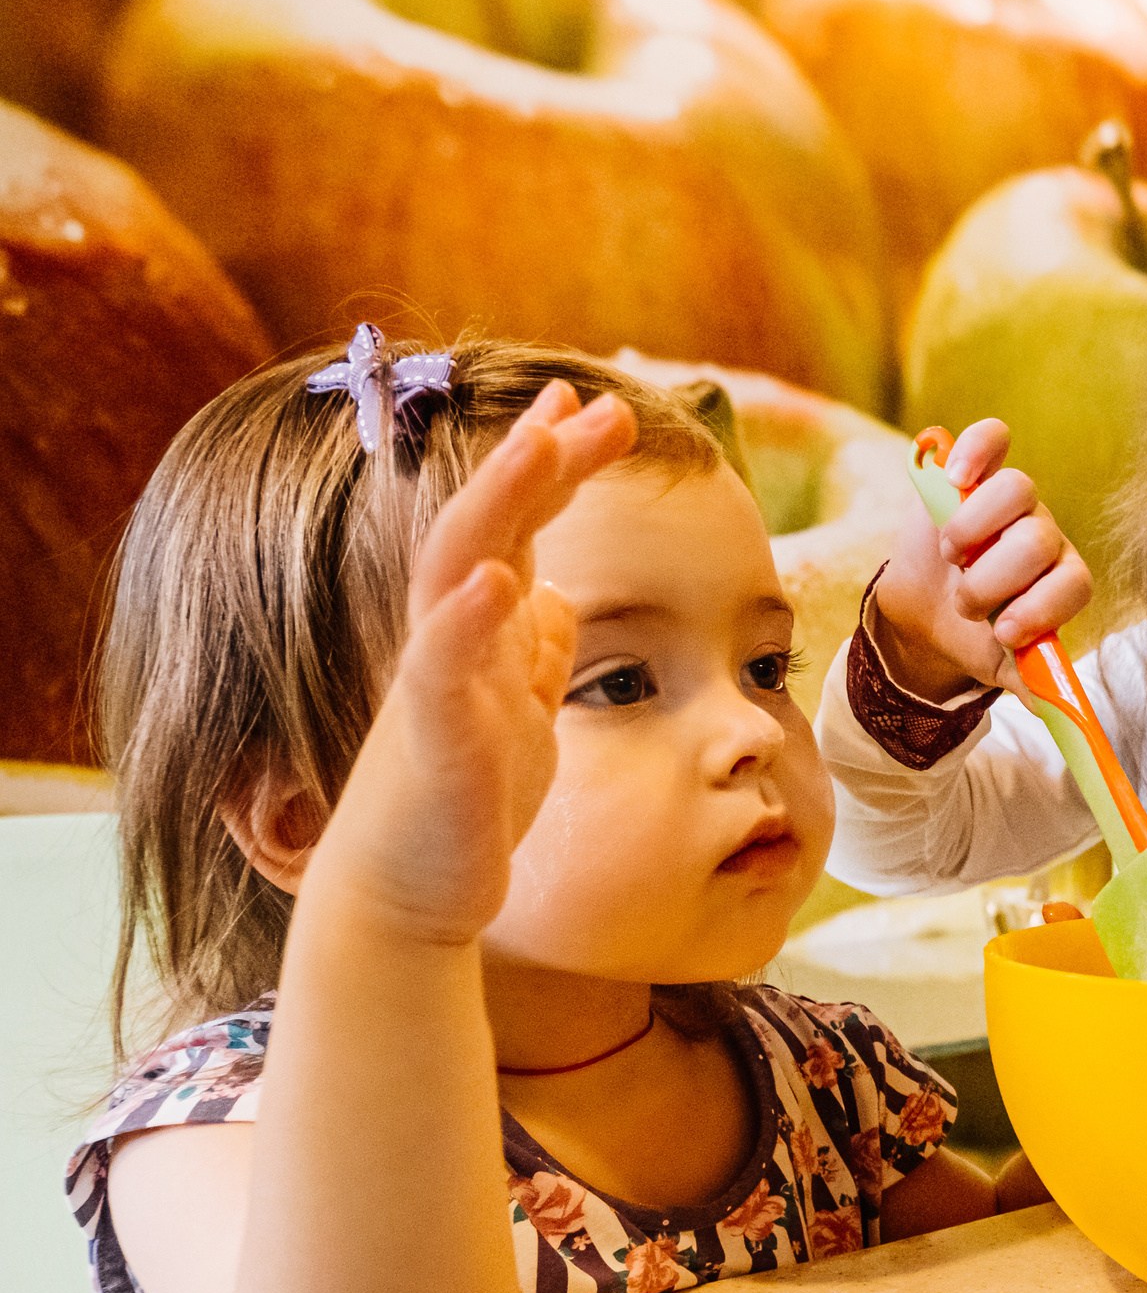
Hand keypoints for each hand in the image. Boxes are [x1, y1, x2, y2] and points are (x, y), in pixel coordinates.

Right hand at [313, 381, 636, 942]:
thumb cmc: (463, 801)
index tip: (589, 405)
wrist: (411, 893)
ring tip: (541, 445)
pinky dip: (467, 620)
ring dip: (497, 504)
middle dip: (536, 457)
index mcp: (481, 630)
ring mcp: (435, 682)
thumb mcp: (521, 712)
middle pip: (487, 522)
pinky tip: (502, 578)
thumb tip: (556, 591)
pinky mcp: (431, 740)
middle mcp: (451, 639)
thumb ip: (536, 651)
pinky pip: (441, 669)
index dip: (549, 464)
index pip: (516, 526)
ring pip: (454, 570)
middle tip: (589, 399)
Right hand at [869, 418, 1091, 700]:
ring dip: (975, 527)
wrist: (929, 614)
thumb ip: (1033, 685)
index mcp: (1061, 582)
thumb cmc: (976, 639)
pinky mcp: (971, 472)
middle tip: (966, 604)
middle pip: (1037, 538)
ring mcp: (1009, 503)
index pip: (1075, 581)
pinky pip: (990, 438)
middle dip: (994, 578)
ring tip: (950, 554)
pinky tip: (952, 477)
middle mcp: (1043, 536)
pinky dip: (974, 450)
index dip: (1042, 606)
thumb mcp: (1004, 669)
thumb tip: (1059, 713)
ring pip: (1017, 490)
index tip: (1005, 633)